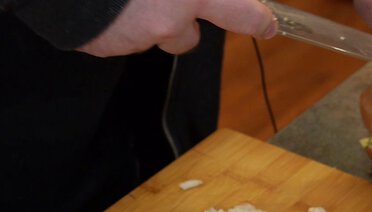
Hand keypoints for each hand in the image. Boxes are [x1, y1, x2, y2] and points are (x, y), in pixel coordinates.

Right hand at [78, 0, 276, 55]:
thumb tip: (199, 0)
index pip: (243, 14)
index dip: (259, 20)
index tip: (268, 25)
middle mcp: (170, 20)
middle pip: (190, 38)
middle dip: (185, 23)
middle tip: (170, 1)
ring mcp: (136, 37)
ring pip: (150, 34)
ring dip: (144, 19)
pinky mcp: (106, 47)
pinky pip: (119, 37)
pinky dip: (115, 23)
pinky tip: (103, 4)